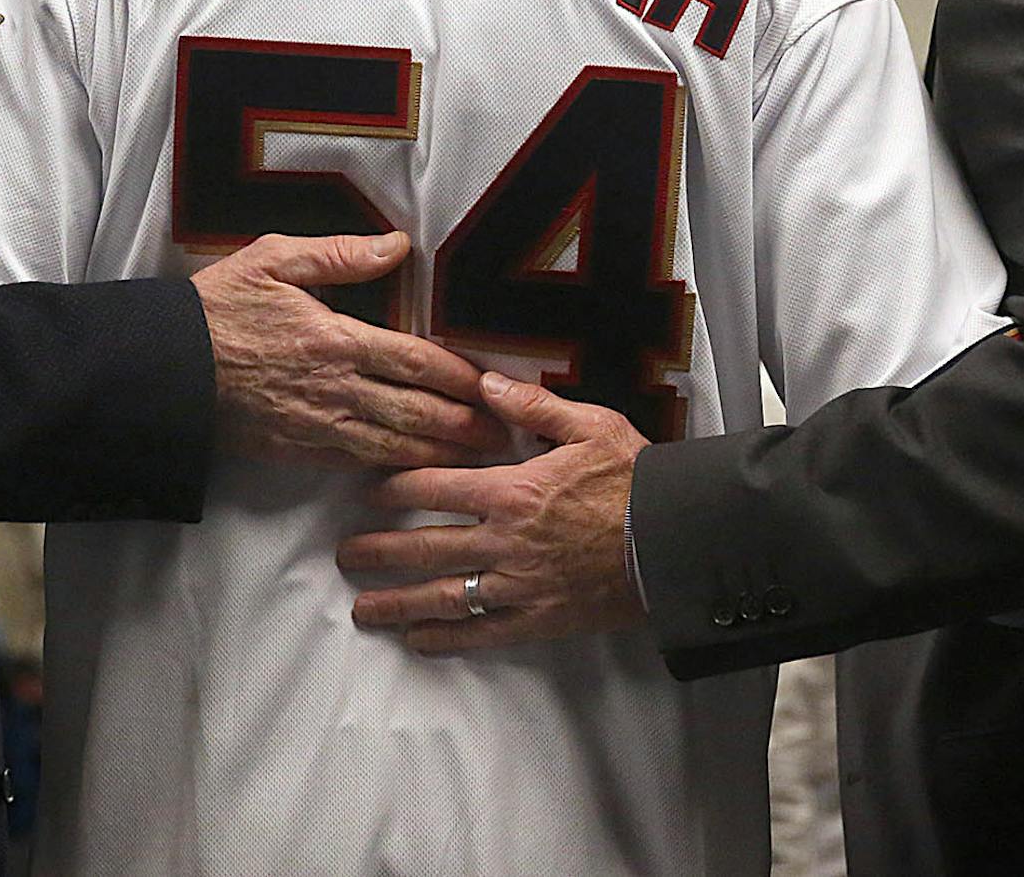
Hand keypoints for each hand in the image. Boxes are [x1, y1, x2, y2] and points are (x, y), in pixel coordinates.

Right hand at [192, 232, 507, 468]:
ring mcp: (318, 425)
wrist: (163, 369)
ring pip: (395, 445)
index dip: (461, 376)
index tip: (493, 384)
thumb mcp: (272, 260)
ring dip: (441, 454)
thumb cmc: (217, 307)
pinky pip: (358, 463)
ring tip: (479, 460)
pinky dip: (395, 468)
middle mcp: (336, 388)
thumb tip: (398, 247)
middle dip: (466, 425)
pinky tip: (418, 471)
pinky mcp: (298, 451)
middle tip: (506, 435)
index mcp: (336, 339)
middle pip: (418, 412)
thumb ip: (339, 256)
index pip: (416, 361)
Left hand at [336, 373, 649, 652]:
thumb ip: (532, 406)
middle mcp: (504, 541)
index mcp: (512, 490)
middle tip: (344, 556)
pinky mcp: (538, 618)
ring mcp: (519, 585)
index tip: (367, 492)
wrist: (679, 541)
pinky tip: (416, 640)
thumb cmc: (637, 480)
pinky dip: (445, 639)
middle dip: (377, 552)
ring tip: (362, 609)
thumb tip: (484, 382)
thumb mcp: (591, 425)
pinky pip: (481, 634)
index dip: (392, 489)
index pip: (431, 487)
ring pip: (443, 597)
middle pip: (423, 548)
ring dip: (397, 604)